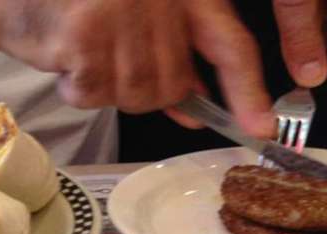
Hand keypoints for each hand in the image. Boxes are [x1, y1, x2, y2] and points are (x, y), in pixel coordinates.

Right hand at [0, 0, 274, 136]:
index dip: (248, 91)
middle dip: (143, 91)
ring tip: (85, 56)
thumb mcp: (136, 23)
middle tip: (111, 66)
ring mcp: (121, 13)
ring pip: (136, 95)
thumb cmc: (76, 9)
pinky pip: (95, 94)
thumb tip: (197, 109)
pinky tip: (65, 59)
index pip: (230, 44)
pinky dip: (77, 89)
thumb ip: (171, 57)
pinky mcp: (85, 34)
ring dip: (107, 90)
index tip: (261, 128)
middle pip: (173, 86)